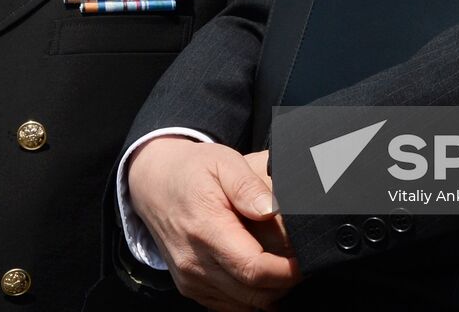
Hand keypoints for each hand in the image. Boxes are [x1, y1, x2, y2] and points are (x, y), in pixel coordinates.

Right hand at [128, 137, 300, 310]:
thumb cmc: (191, 171)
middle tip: (300, 258)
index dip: (287, 271)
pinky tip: (259, 272)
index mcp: (205, 229)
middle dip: (285, 281)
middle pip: (253, 293)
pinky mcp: (190, 287)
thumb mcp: (223, 161)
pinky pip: (230, 305)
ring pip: (245, 304)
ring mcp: (191, 279)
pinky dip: (250, 296)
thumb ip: (248, 185)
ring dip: (269, 291)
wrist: (153, 184)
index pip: (253, 268)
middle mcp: (195, 262)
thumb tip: (271, 208)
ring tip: (281, 263)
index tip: (306, 259)